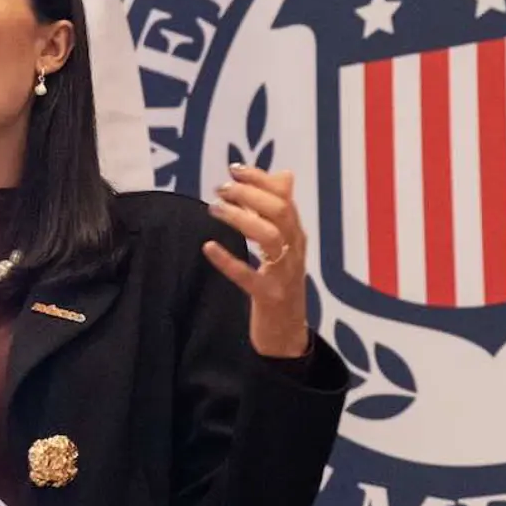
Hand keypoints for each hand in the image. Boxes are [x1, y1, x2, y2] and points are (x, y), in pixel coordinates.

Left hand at [204, 165, 310, 358]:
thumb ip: (281, 211)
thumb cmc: (282, 286)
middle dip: (249, 194)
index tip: (234, 169)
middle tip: (221, 190)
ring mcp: (284, 274)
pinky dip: (228, 260)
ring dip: (241, 218)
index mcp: (297, 235)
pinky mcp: (269, 297)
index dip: (260, 179)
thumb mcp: (286, 246)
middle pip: (280, 211)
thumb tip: (285, 173)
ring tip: (215, 209)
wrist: (288, 335)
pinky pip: (249, 276)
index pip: (284, 198)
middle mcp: (295, 250)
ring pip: (270, 236)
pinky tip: (209, 247)